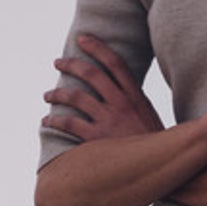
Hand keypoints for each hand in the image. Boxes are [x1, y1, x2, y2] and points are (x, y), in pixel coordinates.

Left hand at [41, 34, 160, 146]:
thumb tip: (119, 89)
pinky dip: (54, 120)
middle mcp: (122, 104)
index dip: (97, 47)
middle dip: (71, 64)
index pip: (115, 63)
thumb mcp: (149, 117)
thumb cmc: (154, 145)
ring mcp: (109, 120)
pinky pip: (69, 123)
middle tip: (58, 62)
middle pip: (91, 74)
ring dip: (57, 93)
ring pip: (75, 96)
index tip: (83, 38)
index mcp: (136, 97)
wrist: (160, 167)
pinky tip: (46, 120)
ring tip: (47, 95)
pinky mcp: (97, 139)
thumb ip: (134, 101)